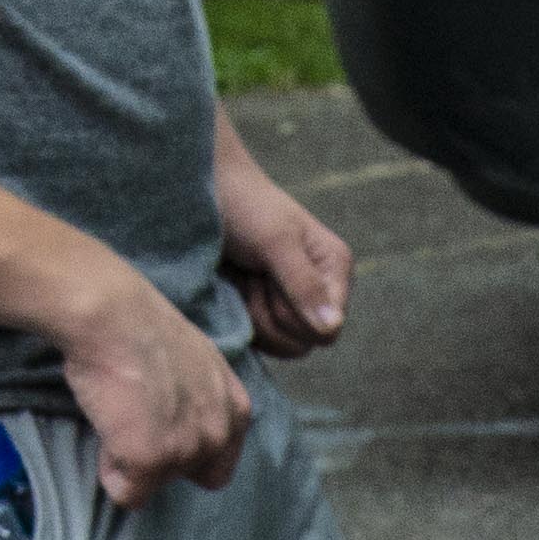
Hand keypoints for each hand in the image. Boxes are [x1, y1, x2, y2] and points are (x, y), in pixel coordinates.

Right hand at [60, 286, 260, 506]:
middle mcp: (219, 434)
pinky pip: (127, 493)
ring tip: (117, 416)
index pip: (220, 461)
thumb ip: (203, 398)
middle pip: (189, 476)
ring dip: (132, 461)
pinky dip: (111, 473)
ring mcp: (186, 450)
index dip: (186, 450)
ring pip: (156, 484)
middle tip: (134, 422)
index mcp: (236, 410)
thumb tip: (182, 417)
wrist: (111, 314)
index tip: (162, 429)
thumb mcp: (199, 361)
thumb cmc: (143, 326)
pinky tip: (106, 432)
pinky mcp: (150, 461)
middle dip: (160, 459)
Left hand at [213, 158, 357, 358]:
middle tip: (254, 275)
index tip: (271, 278)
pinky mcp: (267, 311)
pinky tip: (237, 288)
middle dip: (271, 315)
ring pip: (283, 346)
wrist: (203, 193)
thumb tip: (332, 327)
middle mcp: (321, 291)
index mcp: (335, 270)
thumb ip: (304, 284)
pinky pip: (264, 342)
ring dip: (255, 316)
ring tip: (245, 277)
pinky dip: (244, 319)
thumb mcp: (275, 242)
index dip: (295, 316)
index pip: (329, 330)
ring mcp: (293, 304)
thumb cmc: (243, 205)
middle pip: (305, 343)